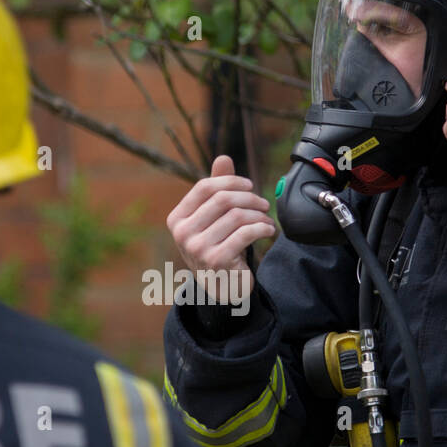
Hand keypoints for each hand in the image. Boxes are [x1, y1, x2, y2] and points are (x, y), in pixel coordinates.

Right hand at [166, 156, 275, 301]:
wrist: (222, 288)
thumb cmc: (218, 247)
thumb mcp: (213, 219)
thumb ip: (217, 190)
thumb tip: (224, 158)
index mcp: (177, 219)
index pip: (204, 187)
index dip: (230, 181)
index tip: (249, 186)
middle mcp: (183, 233)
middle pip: (222, 199)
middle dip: (249, 198)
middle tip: (264, 204)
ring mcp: (198, 248)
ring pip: (237, 216)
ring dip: (259, 215)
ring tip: (267, 220)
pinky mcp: (217, 261)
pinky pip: (246, 234)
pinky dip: (263, 229)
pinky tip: (269, 231)